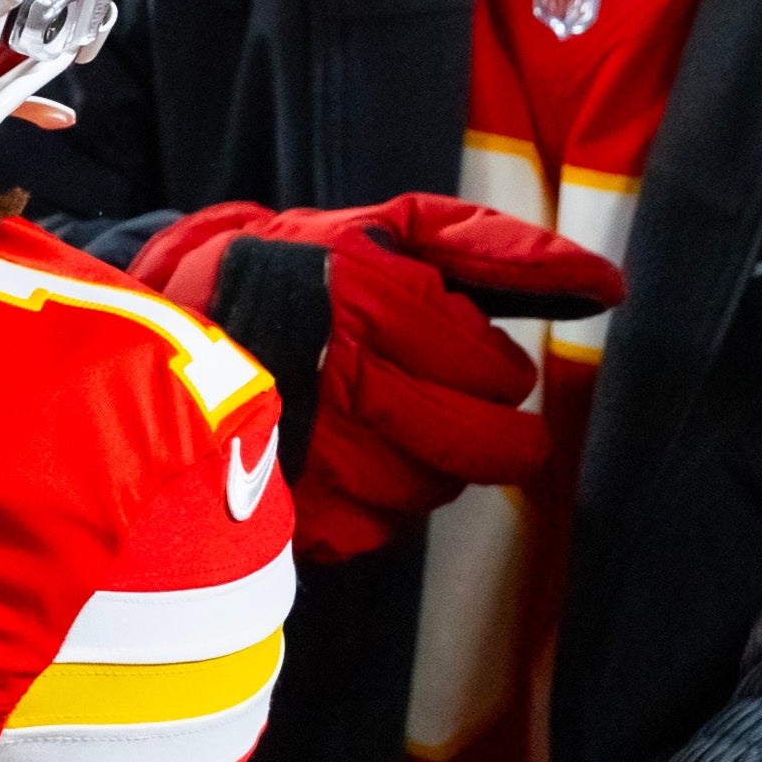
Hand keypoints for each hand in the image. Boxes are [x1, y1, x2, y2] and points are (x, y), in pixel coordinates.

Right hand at [133, 195, 623, 564]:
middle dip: (491, 433)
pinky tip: (342, 466)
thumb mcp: (386, 229)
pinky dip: (371, 508)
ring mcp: (314, 457)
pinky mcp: (287, 512)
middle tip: (466, 414)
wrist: (153, 333)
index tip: (458, 357)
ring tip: (383, 432)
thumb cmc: (286, 274)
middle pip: (484, 447)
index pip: (494, 371)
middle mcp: (346, 383)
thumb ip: (496, 249)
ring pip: (432, 491)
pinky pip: (375, 533)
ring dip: (426, 467)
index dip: (489, 367)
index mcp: (370, 304)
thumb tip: (608, 285)